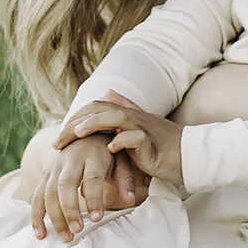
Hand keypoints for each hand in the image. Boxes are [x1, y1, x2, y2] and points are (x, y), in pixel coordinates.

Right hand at [18, 131, 138, 240]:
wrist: (88, 132)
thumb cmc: (109, 151)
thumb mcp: (122, 160)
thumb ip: (126, 180)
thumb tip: (130, 200)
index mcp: (93, 155)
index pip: (92, 178)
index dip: (94, 198)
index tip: (98, 218)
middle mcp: (70, 159)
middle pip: (65, 185)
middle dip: (69, 209)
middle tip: (77, 231)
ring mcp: (55, 167)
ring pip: (49, 192)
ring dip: (54, 217)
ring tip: (66, 237)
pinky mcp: (46, 175)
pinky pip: (37, 196)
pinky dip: (37, 216)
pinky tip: (41, 234)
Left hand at [67, 91, 185, 195]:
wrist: (190, 155)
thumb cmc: (162, 146)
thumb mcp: (138, 128)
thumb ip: (123, 109)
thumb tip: (107, 93)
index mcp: (126, 115)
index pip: (95, 107)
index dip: (75, 118)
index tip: (59, 138)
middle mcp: (132, 118)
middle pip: (99, 110)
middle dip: (76, 124)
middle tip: (58, 142)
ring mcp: (142, 129)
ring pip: (115, 118)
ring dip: (94, 124)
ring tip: (77, 135)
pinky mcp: (151, 144)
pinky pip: (135, 138)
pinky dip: (121, 141)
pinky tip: (109, 148)